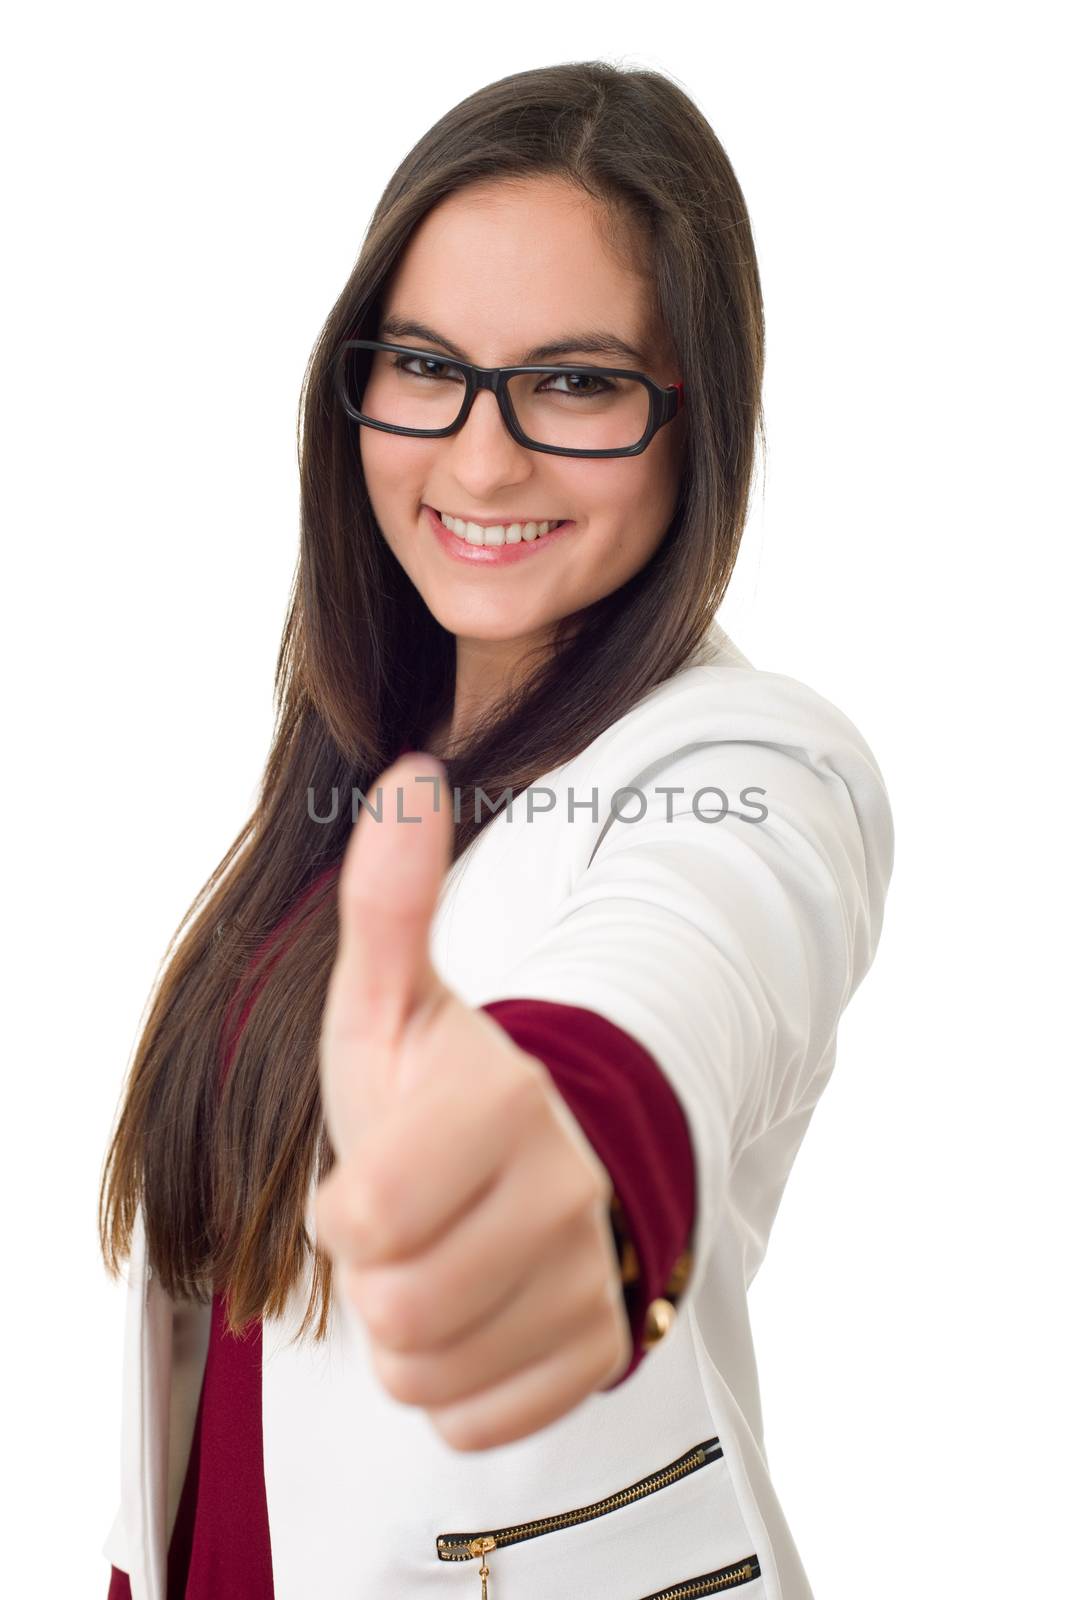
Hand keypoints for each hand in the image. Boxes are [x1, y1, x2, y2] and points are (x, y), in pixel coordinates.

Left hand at [315, 752, 631, 1450]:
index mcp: (505, 1098)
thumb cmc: (448, 1080)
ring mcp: (595, 1274)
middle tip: (405, 1225)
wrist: (545, 1155)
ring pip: (434, 1373)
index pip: (363, 1222)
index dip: (341, 1208)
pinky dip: (459, 1381)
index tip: (369, 1176)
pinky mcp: (605, 1347)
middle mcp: (569, 1188)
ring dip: (409, 1330)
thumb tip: (407, 776)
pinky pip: (482, 1419)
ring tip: (440, 1261)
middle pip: (399, 1311)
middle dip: (373, 1276)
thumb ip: (389, 902)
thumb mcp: (394, 999)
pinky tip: (479, 1313)